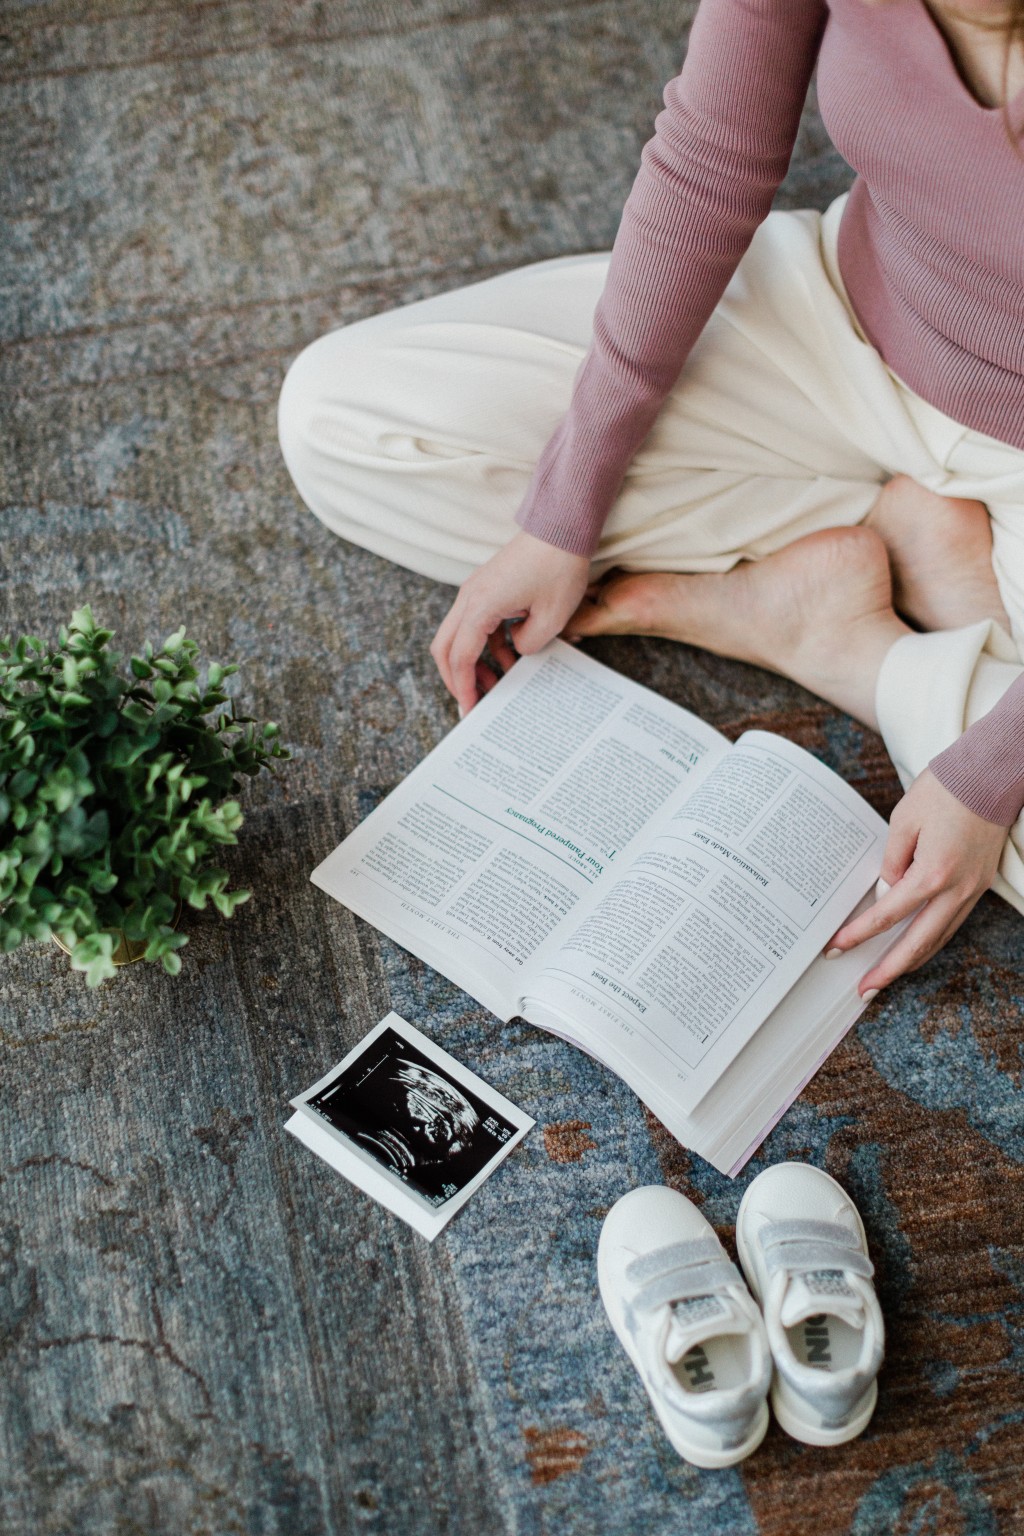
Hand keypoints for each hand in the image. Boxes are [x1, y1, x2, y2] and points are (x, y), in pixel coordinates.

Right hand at [430, 531, 590, 714]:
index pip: (460, 657)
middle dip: (456, 678)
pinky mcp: (488, 587)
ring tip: (499, 681)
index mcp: (481, 606)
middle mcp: (470, 597)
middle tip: (474, 701)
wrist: (561, 525)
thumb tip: (516, 650)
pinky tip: (511, 656)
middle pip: (444, 647)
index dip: (463, 687)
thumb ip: (527, 645)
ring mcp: (476, 590)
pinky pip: (476, 623)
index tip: (471, 709)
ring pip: (458, 636)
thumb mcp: (551, 619)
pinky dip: (487, 644)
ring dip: (473, 662)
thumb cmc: (558, 566)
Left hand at [826, 768, 1009, 996]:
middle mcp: (957, 889)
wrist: (990, 775)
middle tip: (864, 988)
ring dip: (912, 961)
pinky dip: (932, 940)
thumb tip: (888, 890)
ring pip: (940, 938)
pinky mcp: (980, 884)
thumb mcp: (904, 820)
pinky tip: (916, 948)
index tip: (837, 947)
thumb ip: (892, 861)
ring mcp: (973, 889)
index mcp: (933, 873)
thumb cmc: (945, 790)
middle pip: (918, 943)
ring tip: (886, 976)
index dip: (859, 934)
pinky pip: (952, 922)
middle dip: (889, 969)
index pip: (888, 915)